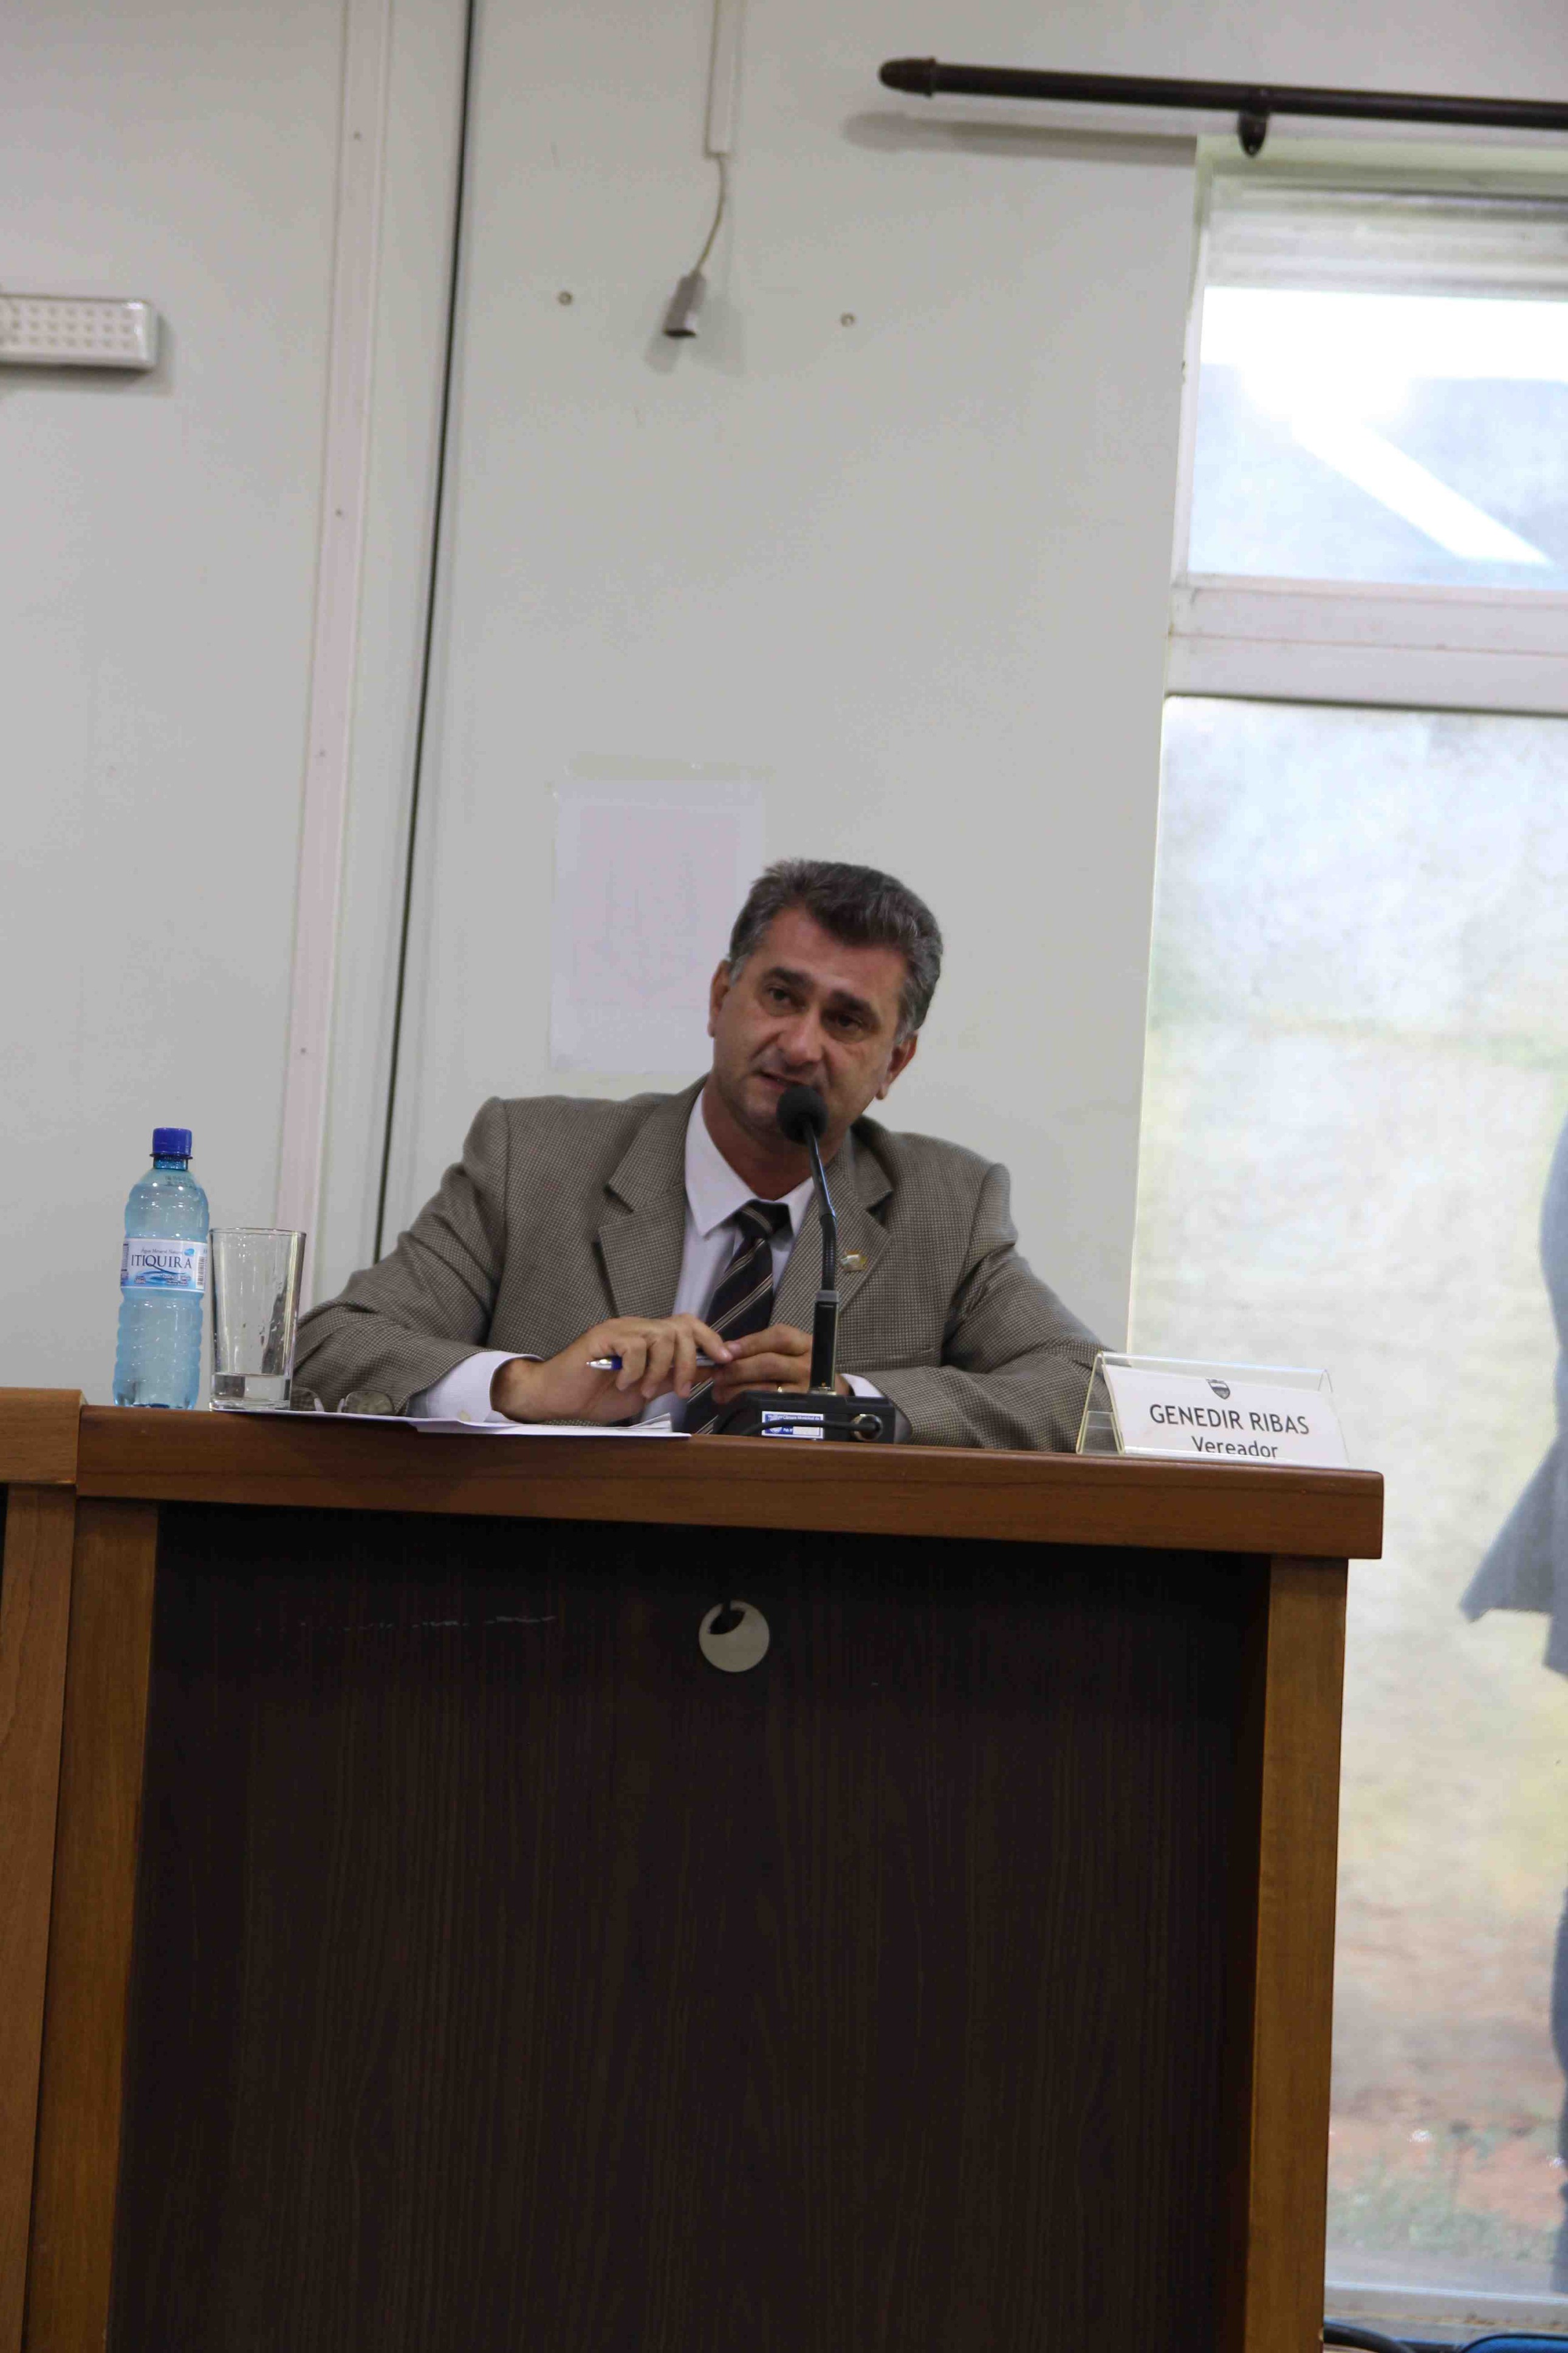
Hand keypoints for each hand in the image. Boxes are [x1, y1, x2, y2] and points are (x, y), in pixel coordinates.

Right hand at [492, 1316, 732, 1424]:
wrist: (557, 1397)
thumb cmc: (594, 1394)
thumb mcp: (644, 1389)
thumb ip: (671, 1377)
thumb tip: (705, 1371)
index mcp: (648, 1339)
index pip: (688, 1326)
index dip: (711, 1339)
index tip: (725, 1359)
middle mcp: (636, 1328)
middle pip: (680, 1327)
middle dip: (687, 1361)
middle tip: (678, 1389)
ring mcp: (619, 1329)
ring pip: (660, 1336)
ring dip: (659, 1370)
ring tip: (643, 1389)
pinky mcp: (602, 1336)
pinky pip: (633, 1346)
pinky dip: (634, 1370)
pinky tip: (622, 1382)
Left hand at [708, 1323, 849, 1405]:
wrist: (831, 1393)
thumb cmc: (801, 1366)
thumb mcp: (791, 1349)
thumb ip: (763, 1347)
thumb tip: (726, 1350)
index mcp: (806, 1345)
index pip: (779, 1338)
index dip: (750, 1343)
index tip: (727, 1350)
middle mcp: (809, 1367)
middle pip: (770, 1364)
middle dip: (738, 1369)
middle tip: (717, 1374)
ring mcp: (805, 1391)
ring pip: (766, 1389)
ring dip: (737, 1390)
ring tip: (719, 1391)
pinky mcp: (798, 1412)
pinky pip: (768, 1407)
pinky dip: (746, 1404)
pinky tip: (733, 1403)